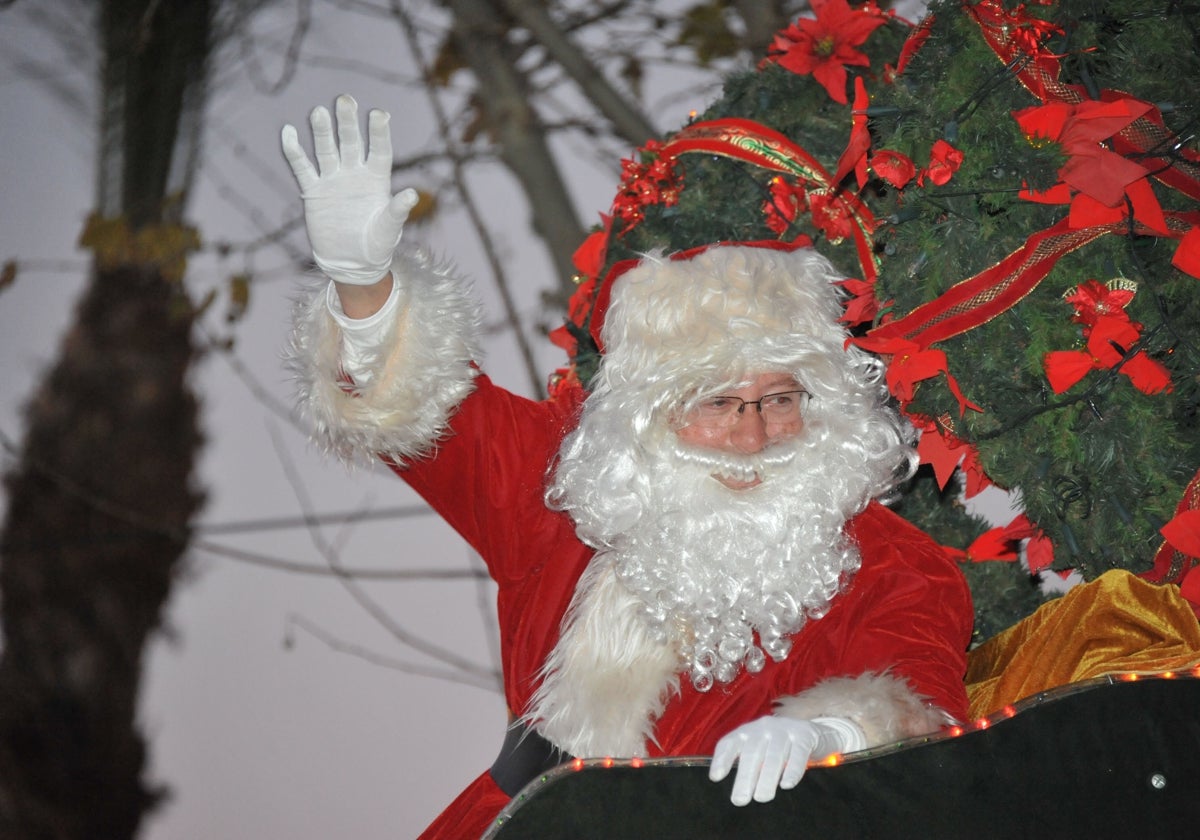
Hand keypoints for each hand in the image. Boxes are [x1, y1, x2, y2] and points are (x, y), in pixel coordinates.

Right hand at [281, 94, 418, 284]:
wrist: (351, 263)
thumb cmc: (377, 246)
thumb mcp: (389, 229)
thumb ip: (397, 211)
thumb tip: (412, 195)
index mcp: (377, 180)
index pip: (379, 151)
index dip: (379, 133)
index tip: (379, 114)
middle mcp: (355, 174)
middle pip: (351, 143)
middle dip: (348, 122)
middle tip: (345, 99)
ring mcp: (334, 181)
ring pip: (326, 150)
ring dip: (322, 132)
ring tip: (318, 112)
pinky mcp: (314, 192)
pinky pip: (303, 168)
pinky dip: (295, 152)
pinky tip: (288, 132)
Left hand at [709, 716, 846, 806]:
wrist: (814, 733)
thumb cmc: (781, 748)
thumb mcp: (761, 750)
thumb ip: (749, 764)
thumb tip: (739, 791)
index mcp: (748, 731)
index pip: (730, 742)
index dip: (721, 759)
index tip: (715, 778)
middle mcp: (763, 727)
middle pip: (751, 752)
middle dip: (744, 777)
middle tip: (739, 800)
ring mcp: (784, 729)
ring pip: (774, 755)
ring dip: (767, 778)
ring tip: (761, 798)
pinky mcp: (804, 735)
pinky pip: (798, 754)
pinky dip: (792, 770)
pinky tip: (787, 785)